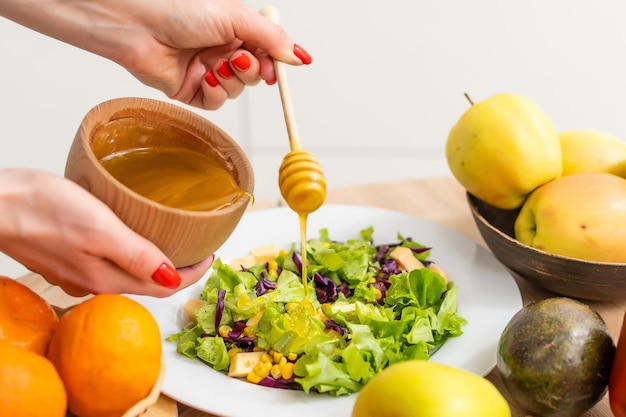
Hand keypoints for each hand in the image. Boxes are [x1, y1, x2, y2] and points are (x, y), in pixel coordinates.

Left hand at [0, 0, 311, 109]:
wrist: (137, 23)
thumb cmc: (177, 8)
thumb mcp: (235, 17)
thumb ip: (270, 37)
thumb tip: (298, 55)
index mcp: (234, 28)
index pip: (267, 50)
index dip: (276, 61)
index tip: (284, 67)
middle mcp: (221, 49)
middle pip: (256, 73)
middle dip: (254, 70)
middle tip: (244, 62)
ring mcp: (207, 70)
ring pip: (238, 89)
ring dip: (234, 80)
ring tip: (219, 64)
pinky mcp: (191, 90)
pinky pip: (217, 101)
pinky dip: (217, 92)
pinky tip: (206, 77)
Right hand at [0, 169, 212, 296]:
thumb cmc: (40, 209)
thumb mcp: (99, 228)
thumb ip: (136, 255)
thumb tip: (172, 278)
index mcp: (106, 276)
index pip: (162, 285)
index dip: (191, 274)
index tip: (211, 257)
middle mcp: (92, 281)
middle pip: (146, 282)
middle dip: (177, 271)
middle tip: (198, 251)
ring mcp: (76, 271)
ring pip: (126, 273)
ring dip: (153, 263)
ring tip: (172, 243)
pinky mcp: (64, 257)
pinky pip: (106, 263)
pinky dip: (128, 255)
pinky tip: (130, 239)